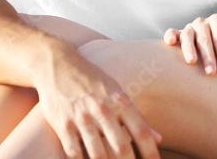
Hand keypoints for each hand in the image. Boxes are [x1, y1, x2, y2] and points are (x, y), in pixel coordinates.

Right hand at [36, 43, 161, 158]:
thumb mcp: (118, 92)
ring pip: (98, 153)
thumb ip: (137, 117)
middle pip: (122, 146)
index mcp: (120, 101)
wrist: (58, 66)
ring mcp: (82, 118)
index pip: (141, 132)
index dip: (151, 153)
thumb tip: (158, 139)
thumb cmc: (93, 81)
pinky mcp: (63, 125)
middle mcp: (103, 109)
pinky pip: (75, 153)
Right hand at [163, 14, 216, 74]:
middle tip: (211, 73)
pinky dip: (170, 36)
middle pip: (204, 38)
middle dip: (208, 56)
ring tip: (192, 62)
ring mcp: (190, 28)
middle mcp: (202, 22)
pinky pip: (172, 32)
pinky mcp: (179, 34)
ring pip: (187, 36)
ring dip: (188, 49)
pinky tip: (169, 42)